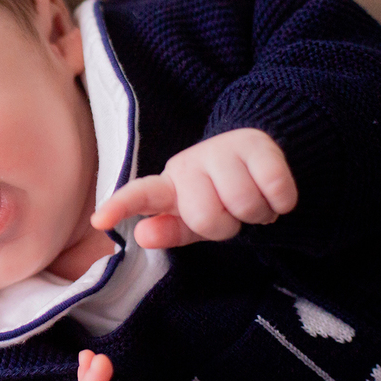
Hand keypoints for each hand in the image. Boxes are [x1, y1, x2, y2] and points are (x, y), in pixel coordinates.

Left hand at [91, 128, 297, 248]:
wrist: (259, 155)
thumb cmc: (218, 194)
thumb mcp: (192, 219)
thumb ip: (169, 230)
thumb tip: (142, 235)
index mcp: (169, 186)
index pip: (141, 195)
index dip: (121, 206)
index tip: (99, 220)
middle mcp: (190, 164)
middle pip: (208, 218)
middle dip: (228, 226)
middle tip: (231, 212)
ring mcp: (223, 151)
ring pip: (245, 206)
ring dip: (257, 214)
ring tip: (252, 199)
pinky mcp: (259, 145)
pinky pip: (276, 192)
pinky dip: (281, 202)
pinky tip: (272, 192)